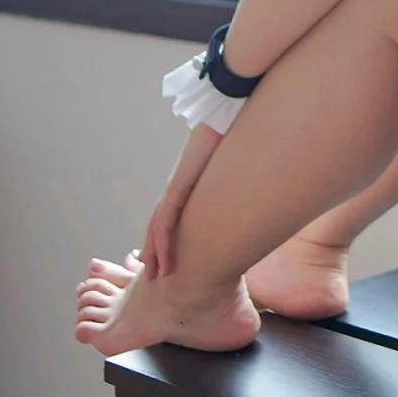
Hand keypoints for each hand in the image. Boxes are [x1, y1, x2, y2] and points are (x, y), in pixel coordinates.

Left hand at [142, 122, 223, 277]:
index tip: (166, 260)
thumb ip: (228, 184)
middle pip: (157, 228)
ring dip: (155, 255)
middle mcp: (175, 190)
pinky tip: (164, 261)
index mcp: (184, 186)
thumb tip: (244, 194)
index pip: (168, 219)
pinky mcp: (177, 190)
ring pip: (156, 230)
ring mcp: (173, 190)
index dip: (164, 241)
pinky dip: (162, 244)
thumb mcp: (228, 170)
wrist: (220, 119)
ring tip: (155, 277)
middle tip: (153, 276)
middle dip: (154, 253)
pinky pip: (165, 223)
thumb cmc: (229, 140)